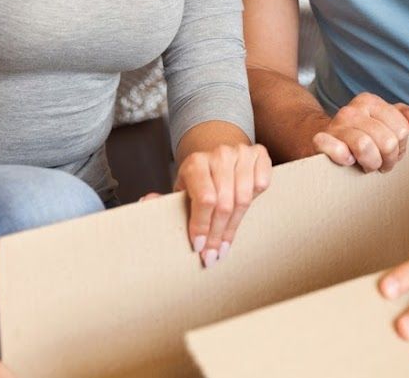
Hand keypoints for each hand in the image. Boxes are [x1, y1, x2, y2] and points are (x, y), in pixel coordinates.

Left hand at [173, 142, 271, 267]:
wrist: (218, 156)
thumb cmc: (198, 180)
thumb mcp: (180, 189)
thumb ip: (163, 199)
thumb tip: (146, 202)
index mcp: (195, 162)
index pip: (204, 199)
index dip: (202, 226)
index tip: (199, 248)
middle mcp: (219, 154)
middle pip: (225, 204)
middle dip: (217, 235)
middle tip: (212, 256)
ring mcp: (241, 152)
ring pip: (244, 198)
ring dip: (234, 227)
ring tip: (225, 246)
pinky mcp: (259, 153)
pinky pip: (262, 184)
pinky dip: (255, 201)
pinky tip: (242, 213)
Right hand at [312, 93, 408, 171]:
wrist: (321, 140)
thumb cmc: (361, 134)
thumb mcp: (386, 122)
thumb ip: (408, 119)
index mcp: (370, 102)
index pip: (401, 129)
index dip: (399, 146)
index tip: (390, 150)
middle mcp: (352, 110)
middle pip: (387, 141)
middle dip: (387, 159)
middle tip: (379, 161)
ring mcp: (335, 125)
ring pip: (365, 147)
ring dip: (369, 163)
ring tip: (366, 164)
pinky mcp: (320, 141)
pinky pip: (337, 151)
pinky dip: (344, 159)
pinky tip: (346, 161)